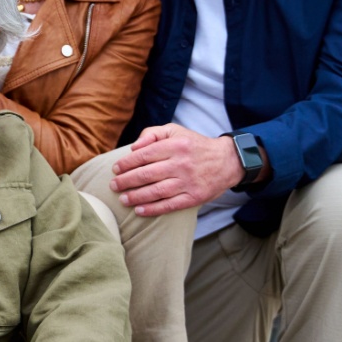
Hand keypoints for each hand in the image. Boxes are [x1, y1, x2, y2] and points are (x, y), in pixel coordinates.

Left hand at [107, 124, 244, 215]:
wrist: (227, 160)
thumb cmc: (194, 145)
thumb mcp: (175, 131)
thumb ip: (152, 134)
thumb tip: (133, 147)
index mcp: (175, 145)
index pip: (144, 155)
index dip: (126, 163)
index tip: (115, 169)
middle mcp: (181, 164)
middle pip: (146, 175)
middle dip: (126, 181)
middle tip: (113, 186)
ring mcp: (188, 182)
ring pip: (156, 191)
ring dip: (136, 197)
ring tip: (122, 199)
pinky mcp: (194, 197)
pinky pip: (170, 205)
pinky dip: (153, 209)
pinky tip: (139, 210)